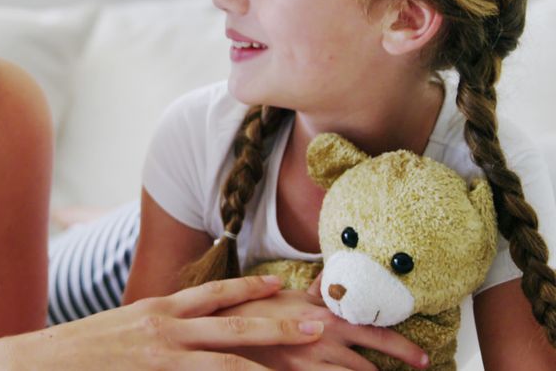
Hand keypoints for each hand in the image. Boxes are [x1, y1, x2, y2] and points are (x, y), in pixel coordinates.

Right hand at [6, 275, 324, 369]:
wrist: (38, 361)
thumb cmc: (77, 350)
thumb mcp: (120, 330)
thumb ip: (151, 330)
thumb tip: (173, 331)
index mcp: (157, 310)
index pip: (211, 293)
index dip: (249, 290)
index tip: (281, 287)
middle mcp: (164, 326)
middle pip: (233, 323)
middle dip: (278, 324)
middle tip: (318, 324)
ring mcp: (161, 354)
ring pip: (228, 358)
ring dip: (270, 363)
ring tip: (306, 364)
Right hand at [217, 288, 428, 369]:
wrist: (219, 326)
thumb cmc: (252, 310)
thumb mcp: (287, 297)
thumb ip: (314, 293)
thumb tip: (329, 279)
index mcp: (327, 317)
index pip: (377, 334)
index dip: (404, 350)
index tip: (423, 360)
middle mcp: (325, 342)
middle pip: (369, 368)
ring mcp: (311, 366)